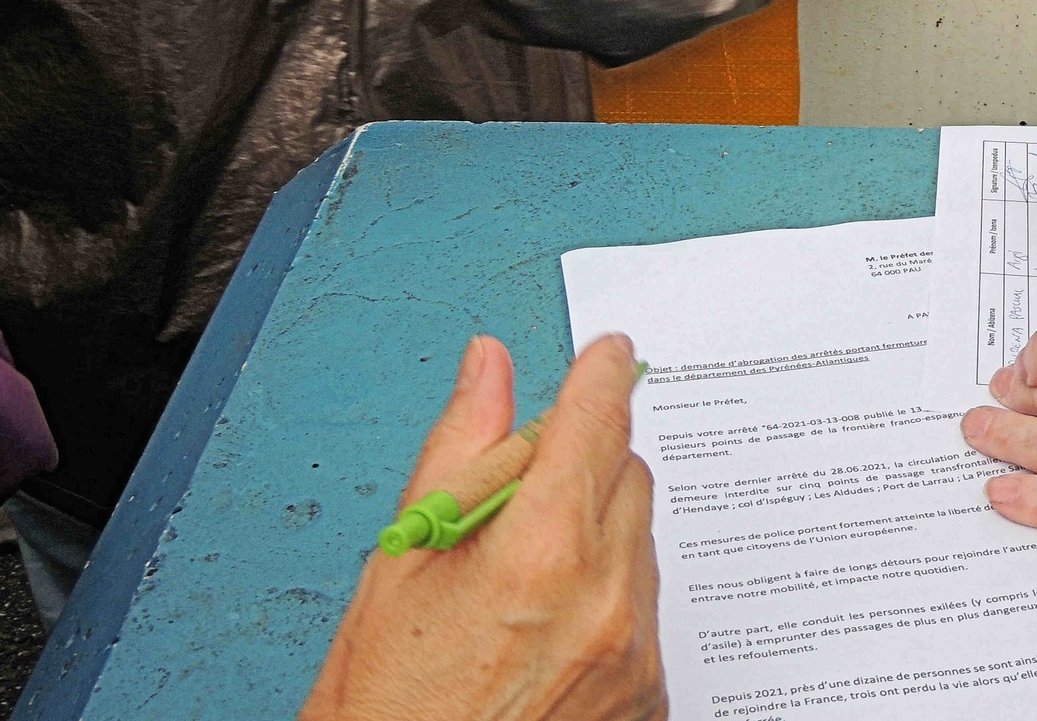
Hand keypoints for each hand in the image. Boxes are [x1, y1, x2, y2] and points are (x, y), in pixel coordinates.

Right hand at [300, 335, 664, 720]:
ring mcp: (634, 650)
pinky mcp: (650, 691)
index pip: (597, 418)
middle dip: (582, 462)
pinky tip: (546, 628)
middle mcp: (603, 598)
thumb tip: (489, 367)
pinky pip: (645, 604)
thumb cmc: (386, 708)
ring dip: (595, 532)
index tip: (606, 352)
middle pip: (626, 472)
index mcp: (538, 552)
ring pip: (638, 538)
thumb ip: (458, 452)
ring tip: (519, 583)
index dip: (602, 372)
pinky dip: (608, 594)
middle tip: (517, 498)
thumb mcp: (400, 568)